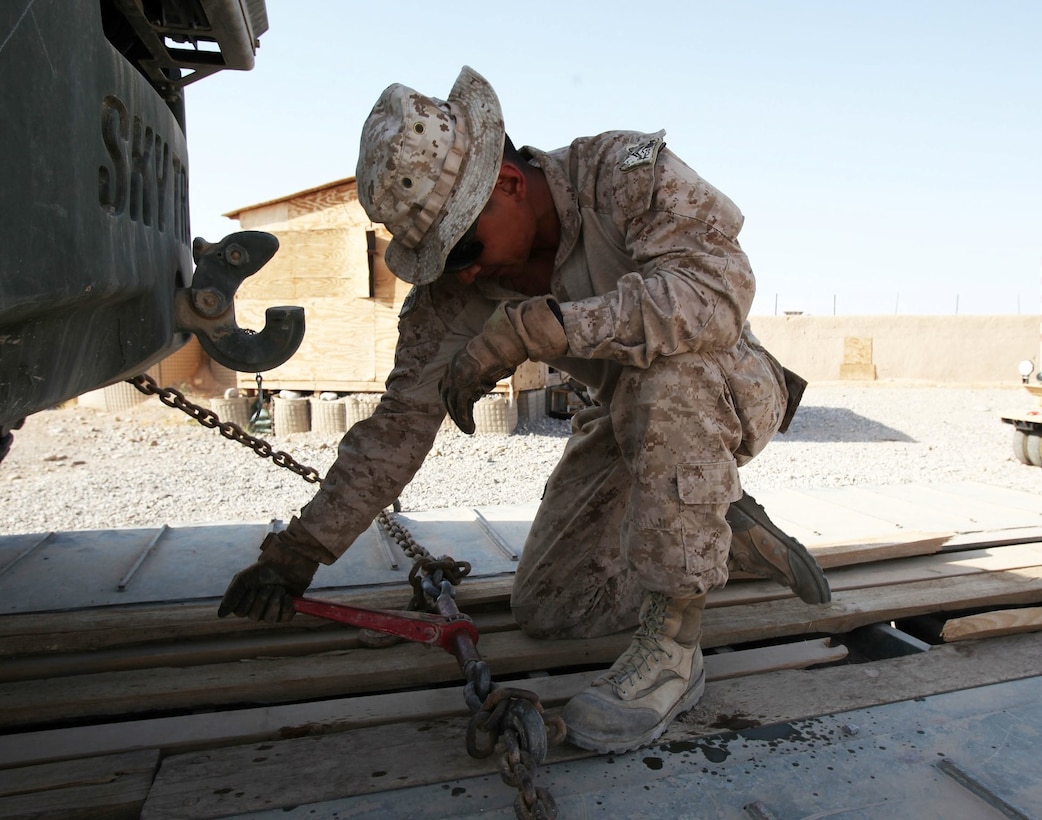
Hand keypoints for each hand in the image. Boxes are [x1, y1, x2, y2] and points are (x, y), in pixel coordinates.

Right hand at [218, 532, 319, 622]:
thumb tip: (220, 615)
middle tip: (269, 585)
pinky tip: (287, 595)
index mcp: (244, 603)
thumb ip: (232, 595)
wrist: (287, 564)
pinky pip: (284, 619)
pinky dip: (286, 605)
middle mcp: (256, 611)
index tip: (253, 586)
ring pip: (269, 619)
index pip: (240, 612)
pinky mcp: (286, 613)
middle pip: (254, 616)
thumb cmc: (263, 570)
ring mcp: (271, 613)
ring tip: (279, 588)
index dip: (247, 600)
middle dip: (263, 598)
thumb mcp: (244, 578)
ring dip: (275, 601)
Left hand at [440, 297, 567, 433]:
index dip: (449, 398)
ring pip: (453, 403)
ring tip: (468, 430)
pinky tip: (471, 429)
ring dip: (459, 419)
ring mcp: (459, 376)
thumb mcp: (487, 361)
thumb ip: (481, 373)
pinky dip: (465, 419)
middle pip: (447, 395)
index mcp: (456, 361)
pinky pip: (462, 407)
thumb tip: (484, 383)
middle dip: (452, 411)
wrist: (504, 342)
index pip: (446, 383)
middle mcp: (453, 368)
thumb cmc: (502, 349)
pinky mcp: (466, 384)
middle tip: (462, 422)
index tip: (456, 408)